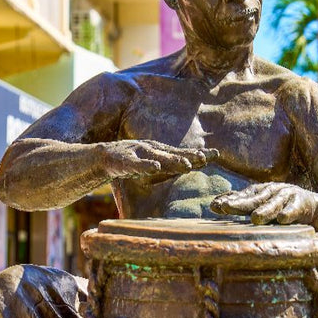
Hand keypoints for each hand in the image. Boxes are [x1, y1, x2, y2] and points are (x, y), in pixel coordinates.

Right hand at [102, 140, 218, 178]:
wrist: (101, 158)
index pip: (182, 153)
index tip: (215, 154)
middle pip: (174, 154)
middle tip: (206, 158)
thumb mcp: (152, 163)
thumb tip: (191, 166)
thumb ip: (168, 165)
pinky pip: (136, 165)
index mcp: (160, 151)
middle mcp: (152, 150)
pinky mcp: (125, 161)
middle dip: (190, 156)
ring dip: (172, 161)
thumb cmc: (130, 162)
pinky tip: (155, 167)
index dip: (198, 154)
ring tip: (187, 165)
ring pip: (158, 158)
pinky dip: (146, 166)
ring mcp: (139, 154)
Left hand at [211, 183, 316, 224]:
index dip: (230, 200)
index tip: (215, 206)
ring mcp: (287, 196)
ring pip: (274, 203)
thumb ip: (241, 205)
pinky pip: (294, 209)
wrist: (314, 207)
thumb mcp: (261, 204)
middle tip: (227, 207)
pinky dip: (289, 213)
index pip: (242, 196)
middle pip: (255, 198)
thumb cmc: (282, 207)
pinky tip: (283, 219)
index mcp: (260, 192)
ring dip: (265, 210)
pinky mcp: (302, 203)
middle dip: (241, 203)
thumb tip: (214, 205)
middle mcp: (272, 191)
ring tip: (255, 218)